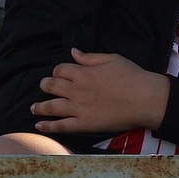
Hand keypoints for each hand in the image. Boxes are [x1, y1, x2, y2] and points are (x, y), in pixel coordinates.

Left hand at [31, 48, 168, 134]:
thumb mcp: (112, 59)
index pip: (61, 69)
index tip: (59, 73)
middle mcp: (76, 90)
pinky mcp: (84, 124)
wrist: (145, 99)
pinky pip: (61, 125)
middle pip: (52, 86)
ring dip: (39, 106)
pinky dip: (48, 126)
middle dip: (45, 85)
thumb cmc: (132, 76)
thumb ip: (90, 57)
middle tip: (43, 86)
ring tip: (33, 107)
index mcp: (83, 72)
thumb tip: (73, 52)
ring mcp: (78, 108)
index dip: (58, 71)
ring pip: (51, 106)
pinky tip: (39, 125)